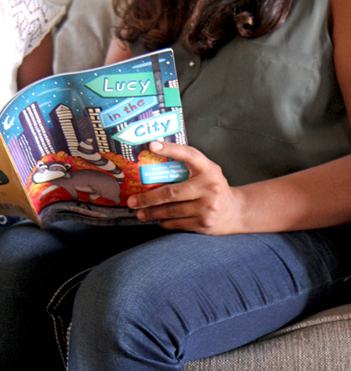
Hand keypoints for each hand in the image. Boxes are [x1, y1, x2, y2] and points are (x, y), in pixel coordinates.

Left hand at [127, 141, 244, 233]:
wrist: (236, 211)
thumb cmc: (213, 188)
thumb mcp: (207, 172)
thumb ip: (187, 166)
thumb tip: (154, 159)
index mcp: (209, 169)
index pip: (189, 154)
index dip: (170, 149)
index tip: (152, 146)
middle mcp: (209, 187)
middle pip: (171, 193)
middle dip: (148, 198)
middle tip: (133, 201)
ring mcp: (207, 207)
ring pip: (171, 211)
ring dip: (152, 213)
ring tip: (140, 213)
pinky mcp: (204, 224)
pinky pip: (176, 223)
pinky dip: (164, 222)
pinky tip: (158, 220)